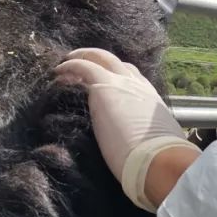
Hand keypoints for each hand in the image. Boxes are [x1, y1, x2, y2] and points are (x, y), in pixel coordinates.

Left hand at [54, 48, 197, 209]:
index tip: (105, 81)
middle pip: (118, 63)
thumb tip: (138, 150)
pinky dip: (70, 66)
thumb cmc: (159, 159)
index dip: (117, 76)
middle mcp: (139, 86)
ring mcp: (121, 83)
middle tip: (82, 65)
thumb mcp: (155, 142)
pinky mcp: (102, 87)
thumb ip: (144, 137)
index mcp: (151, 100)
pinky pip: (83, 66)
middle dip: (99, 60)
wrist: (158, 159)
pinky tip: (58, 73)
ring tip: (66, 65)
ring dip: (84, 58)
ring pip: (101, 57)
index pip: (134, 78)